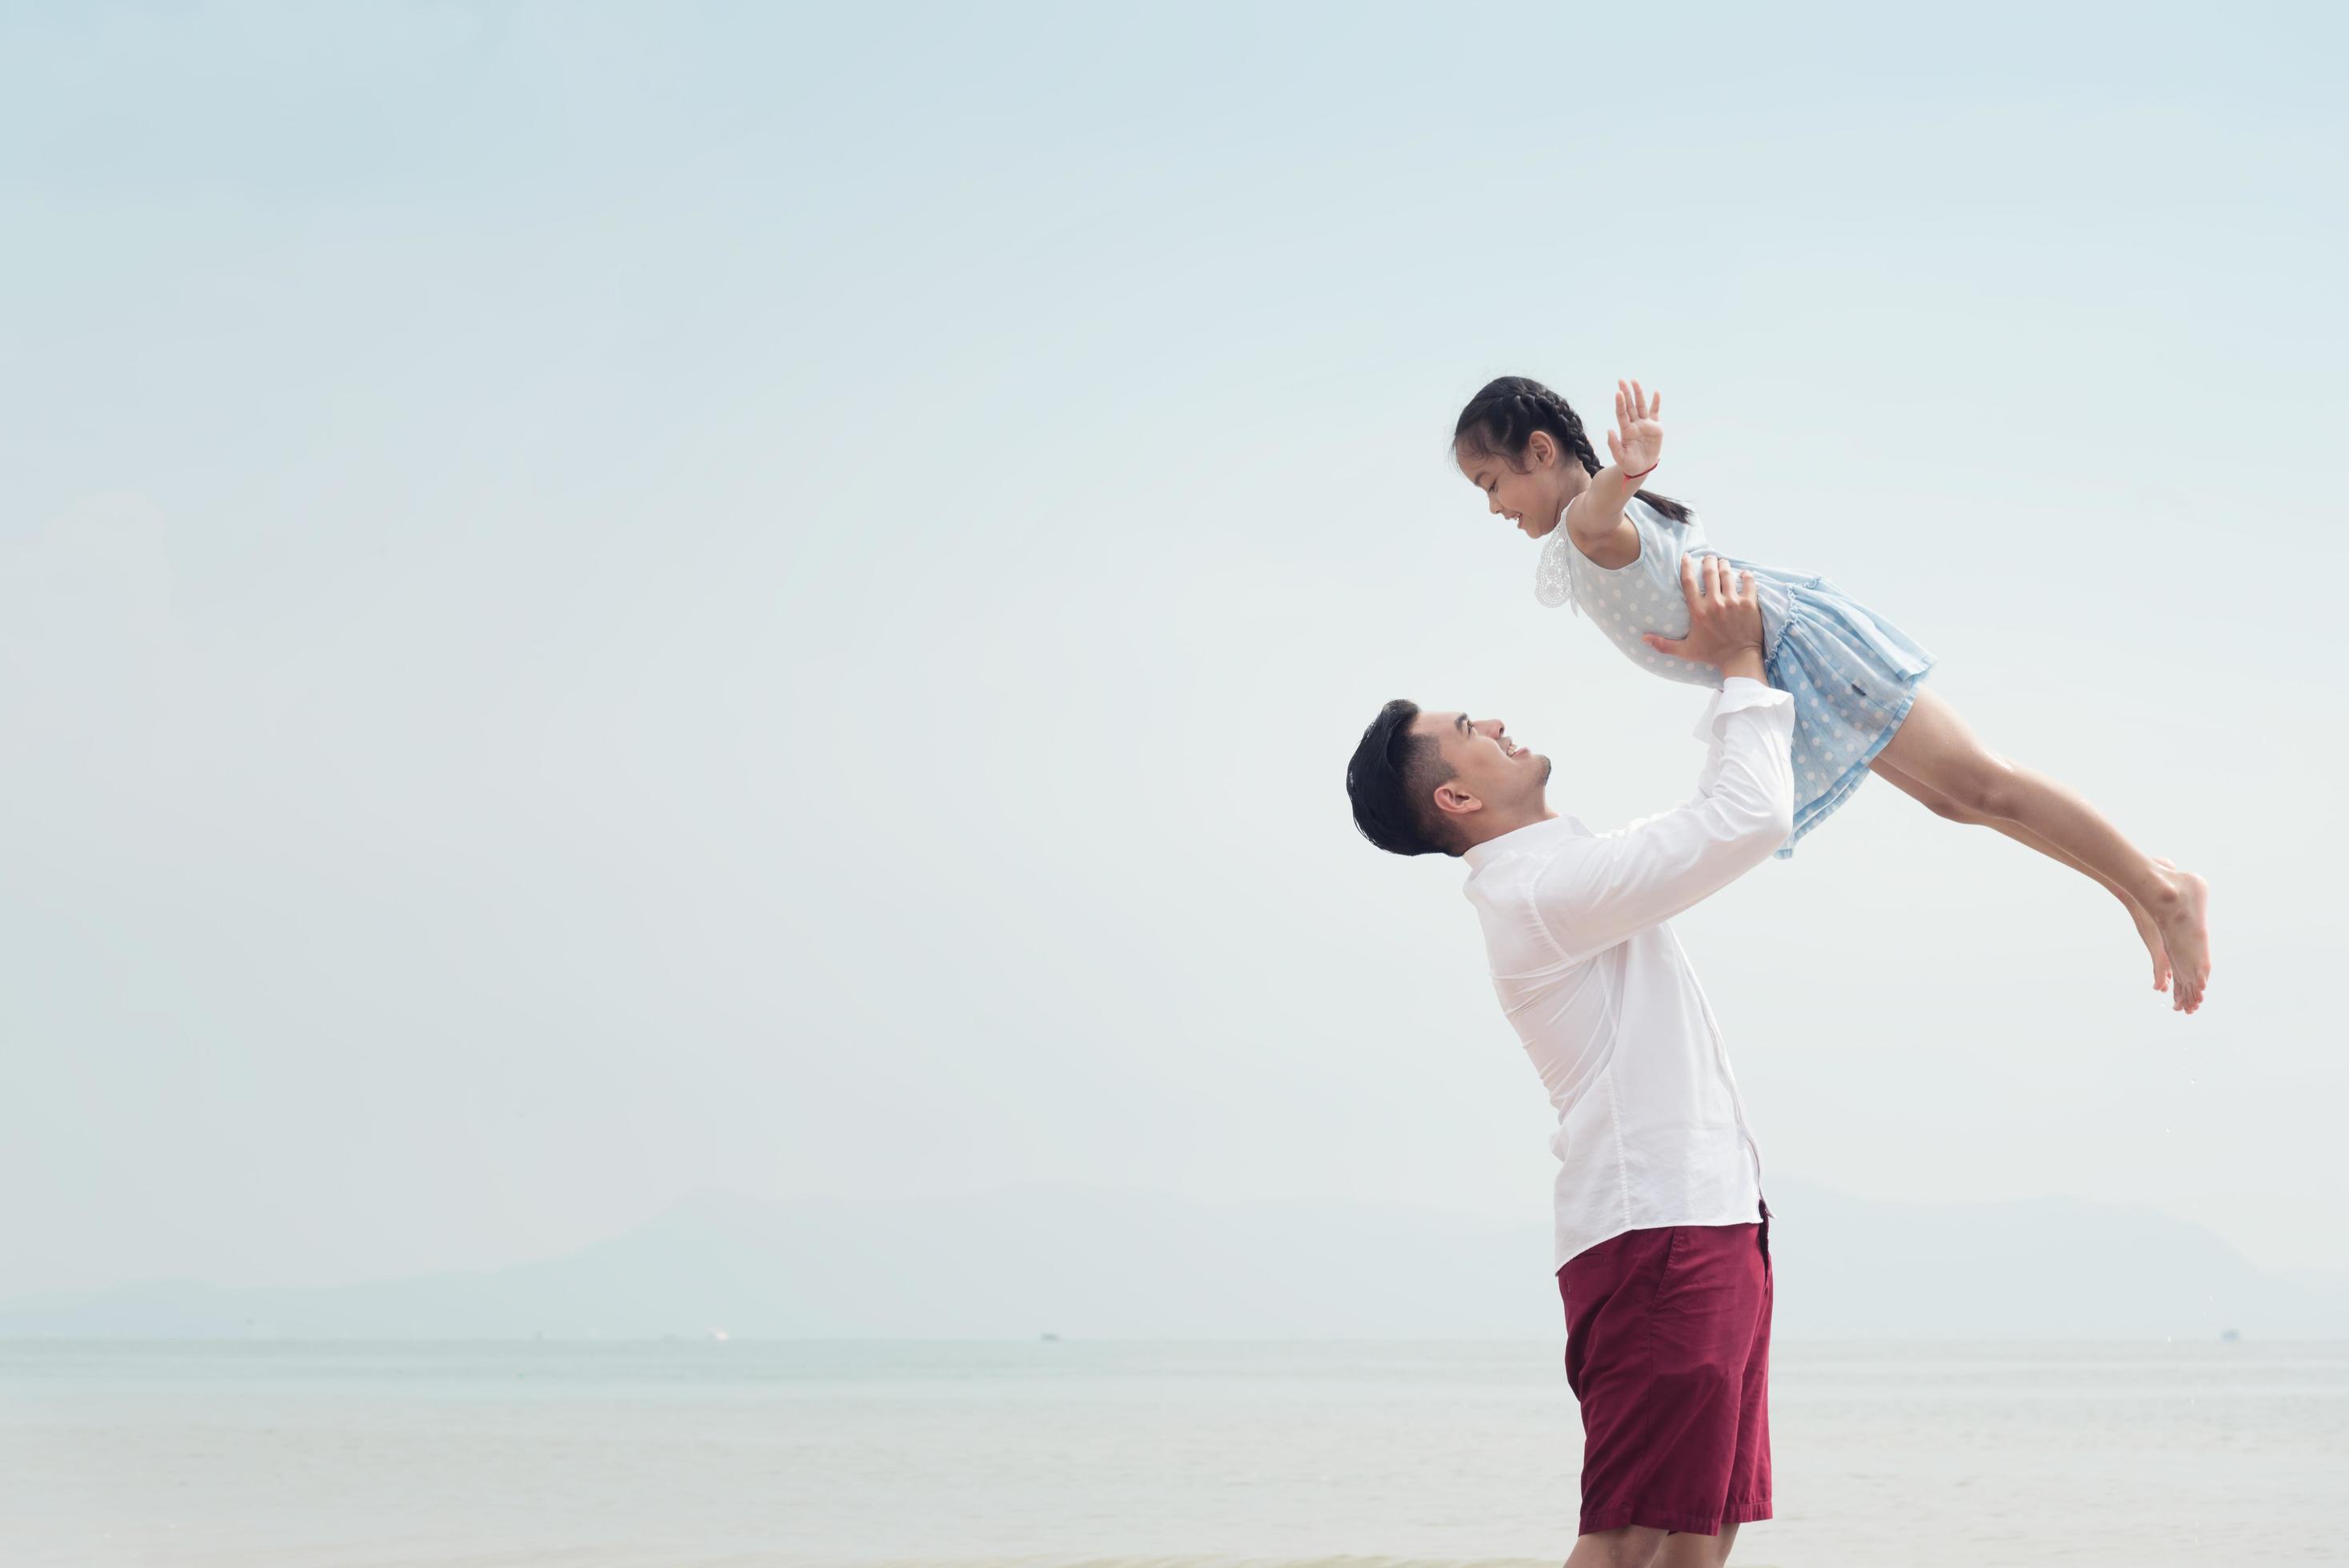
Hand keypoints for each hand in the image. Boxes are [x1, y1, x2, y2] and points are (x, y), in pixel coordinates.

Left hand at [1605, 379, 1662, 475]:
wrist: (1641, 469)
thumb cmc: (1629, 464)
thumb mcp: (1620, 457)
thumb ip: (1613, 445)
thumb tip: (1609, 430)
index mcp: (1625, 430)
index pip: (1621, 414)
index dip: (1620, 403)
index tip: (1618, 393)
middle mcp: (1634, 424)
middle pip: (1630, 405)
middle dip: (1626, 393)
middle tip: (1621, 380)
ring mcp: (1645, 424)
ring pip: (1641, 406)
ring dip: (1638, 393)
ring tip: (1634, 381)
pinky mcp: (1655, 427)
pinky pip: (1655, 412)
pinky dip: (1656, 402)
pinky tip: (1656, 392)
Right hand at [1644, 556, 1763, 677]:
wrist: (1739, 660)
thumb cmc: (1712, 655)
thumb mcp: (1685, 650)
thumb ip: (1664, 644)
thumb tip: (1643, 638)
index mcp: (1698, 611)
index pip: (1689, 582)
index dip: (1686, 566)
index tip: (1686, 556)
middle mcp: (1715, 603)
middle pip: (1710, 573)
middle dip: (1709, 562)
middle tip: (1709, 558)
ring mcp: (1733, 602)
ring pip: (1728, 575)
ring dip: (1725, 566)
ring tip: (1723, 563)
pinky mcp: (1749, 604)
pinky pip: (1749, 583)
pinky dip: (1747, 576)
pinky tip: (1744, 573)